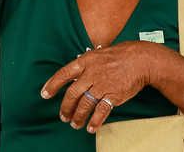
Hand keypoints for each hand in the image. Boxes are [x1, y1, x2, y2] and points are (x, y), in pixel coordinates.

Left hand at [41, 41, 158, 133]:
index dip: (52, 85)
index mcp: (84, 62)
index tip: (45, 94)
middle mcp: (91, 74)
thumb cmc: (116, 56)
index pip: (63, 74)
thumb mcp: (95, 54)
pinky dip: (95, 121)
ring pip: (85, 104)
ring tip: (74, 124)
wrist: (139, 60)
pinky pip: (101, 111)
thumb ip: (83, 66)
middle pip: (72, 93)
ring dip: (78, 116)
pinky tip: (91, 127)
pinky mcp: (114, 95)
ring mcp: (102, 86)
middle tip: (63, 116)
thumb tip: (72, 76)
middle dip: (65, 107)